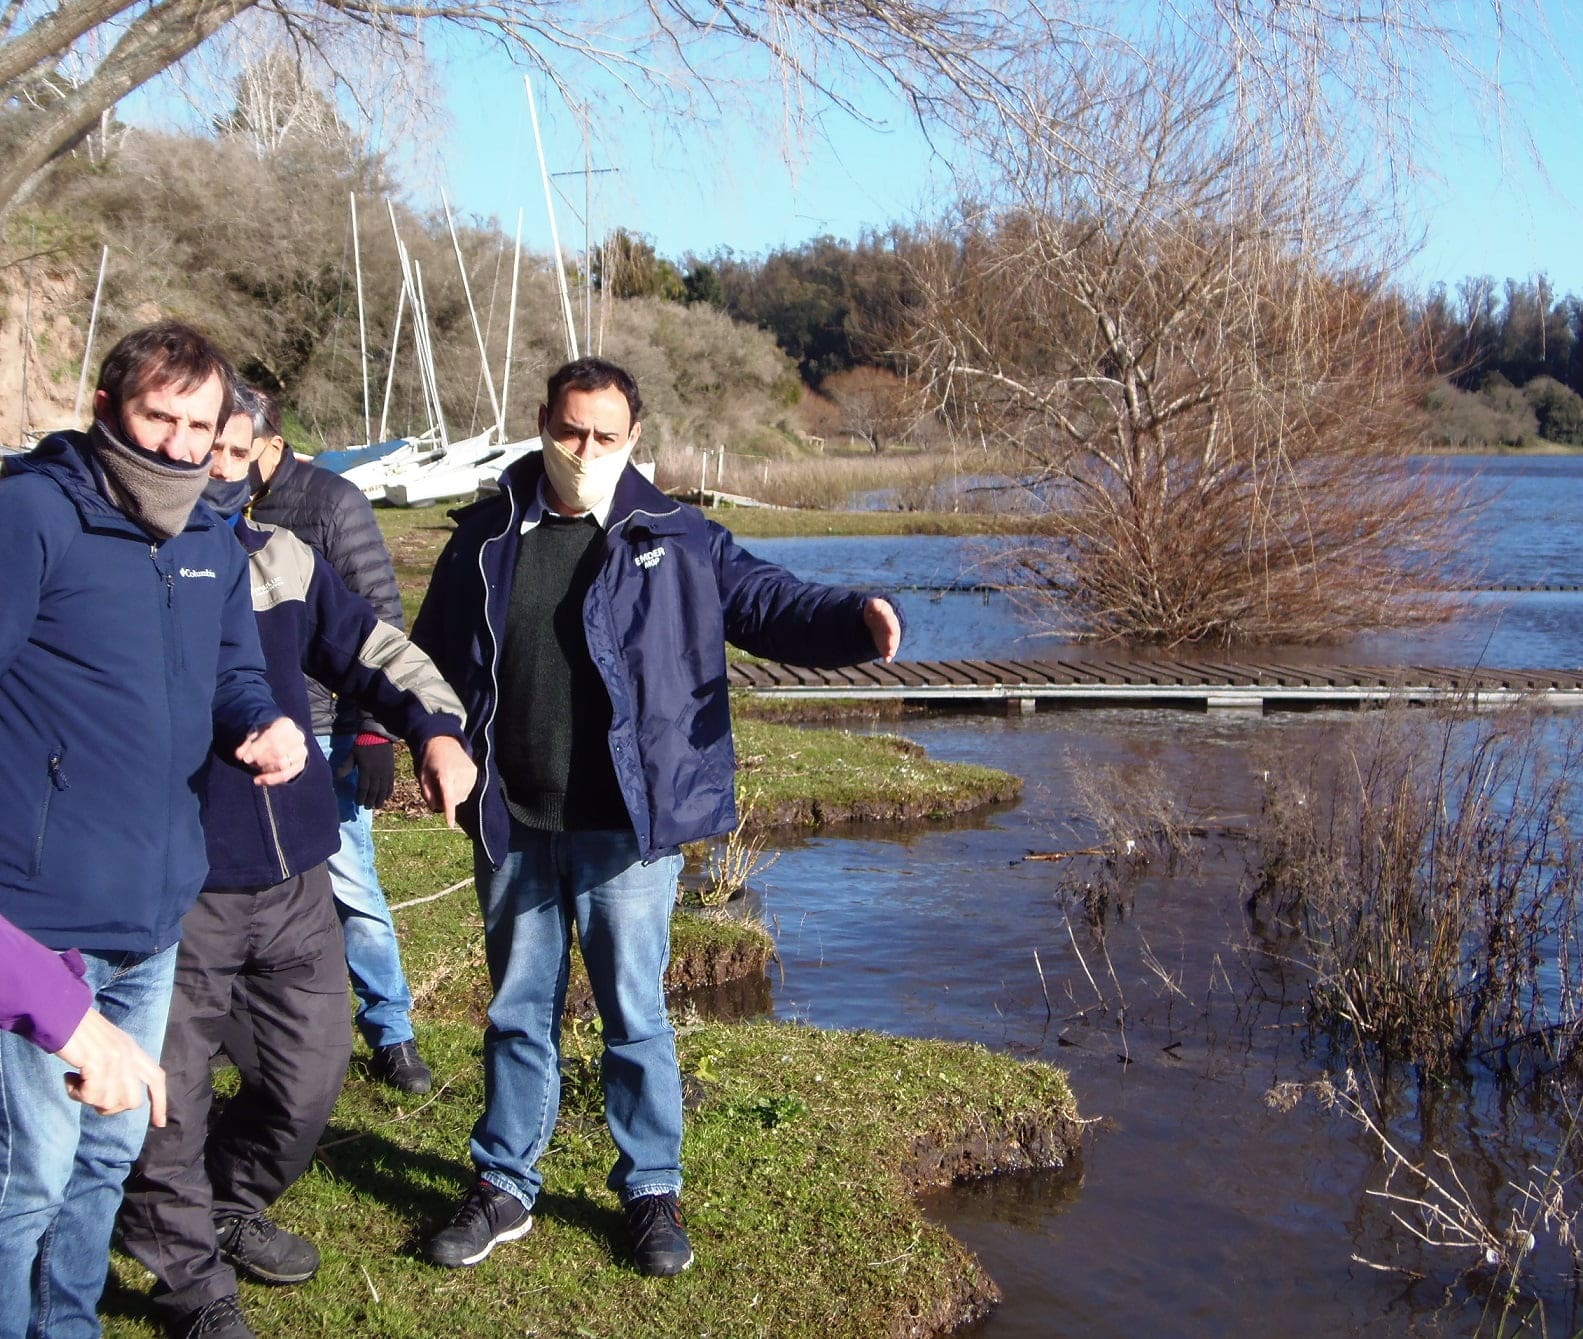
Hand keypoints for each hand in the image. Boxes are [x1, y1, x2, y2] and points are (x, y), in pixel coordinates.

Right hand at [55, 1008, 166, 1124]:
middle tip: (89, 1093)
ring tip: (76, 1080)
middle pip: (131, 1100)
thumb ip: (114, 1065)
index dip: (160, 1102)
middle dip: (110, 1107)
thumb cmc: (75, 1031)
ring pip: (109, 1101)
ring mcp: (115, 1059)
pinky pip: (91, 1095)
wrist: (60, 1012)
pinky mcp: (98, 1063)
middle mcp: (128, 1054)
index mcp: (132, 1049)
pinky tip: (68, 1077)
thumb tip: (111, 1097)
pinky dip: (75, 1092)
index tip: (160, 1123)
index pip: (156, 1077)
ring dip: (87, 1098)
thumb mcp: (104, 1046)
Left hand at [235, 717, 307, 785]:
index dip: (258, 749)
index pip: (272, 738)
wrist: (284, 738)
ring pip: (283, 765)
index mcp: (286, 725)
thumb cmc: (267, 736)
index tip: (245, 758)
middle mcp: (298, 737)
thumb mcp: (255, 735)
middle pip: (279, 752)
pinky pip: (286, 775)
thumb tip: (240, 755)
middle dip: (262, 760)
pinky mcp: (301, 764)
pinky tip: (259, 780)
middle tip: (251, 763)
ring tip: (256, 768)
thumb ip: (247, 744)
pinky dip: (271, 780)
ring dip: (266, 769)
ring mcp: (301, 752)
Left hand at [349, 739, 395, 809]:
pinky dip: (389, 791)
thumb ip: (346, 766)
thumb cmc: (363, 744)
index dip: (360, 797)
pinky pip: (391, 783)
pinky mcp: (391, 770)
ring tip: (377, 806)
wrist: (379, 734)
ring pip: (383, 789)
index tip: (358, 803)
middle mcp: (377, 773)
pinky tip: (387, 797)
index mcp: (366, 769)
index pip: (363, 788)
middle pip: (374, 791)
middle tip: (367, 807)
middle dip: (370, 800)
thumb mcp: (352, 754)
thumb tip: (336, 777)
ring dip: (380, 799)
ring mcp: (385, 772)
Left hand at [417, 736, 476, 827]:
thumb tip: (436, 808)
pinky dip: (461, 790)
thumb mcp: (422, 776)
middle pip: (455, 799)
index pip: (448, 797)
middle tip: (439, 791)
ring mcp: (469, 772)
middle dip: (447, 801)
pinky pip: (468, 790)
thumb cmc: (430, 761)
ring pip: (463, 796)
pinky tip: (456, 781)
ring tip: (448, 784)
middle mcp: (459, 773)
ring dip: (455, 796)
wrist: (444, 741)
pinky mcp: (474, 771)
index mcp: (445, 774)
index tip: (450, 824)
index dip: (449, 812)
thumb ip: (427, 793)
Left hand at [863, 598, 901, 662]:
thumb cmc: (873, 612)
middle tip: (891, 646)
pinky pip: (888, 650)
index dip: (890, 625)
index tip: (890, 631)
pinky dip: (887, 655)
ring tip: (890, 653)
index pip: (889, 619)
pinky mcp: (886, 644)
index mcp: (887, 615)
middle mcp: (891, 626)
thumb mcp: (872, 606)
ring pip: (892, 642)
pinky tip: (887, 660)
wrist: (875, 620)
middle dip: (892, 639)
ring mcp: (889, 636)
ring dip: (891, 648)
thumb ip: (874, 605)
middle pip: (893, 633)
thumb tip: (874, 604)